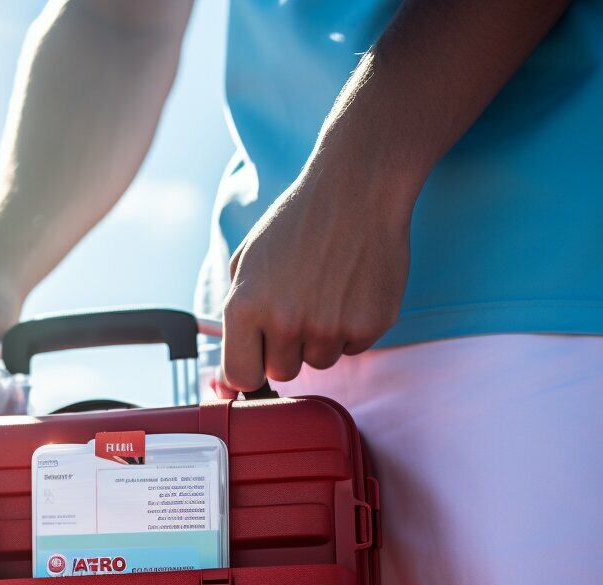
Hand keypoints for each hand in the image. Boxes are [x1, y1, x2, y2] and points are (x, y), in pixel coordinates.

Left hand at [221, 165, 410, 389]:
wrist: (355, 190)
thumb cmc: (297, 220)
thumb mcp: (247, 258)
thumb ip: (237, 309)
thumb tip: (233, 358)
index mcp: (247, 306)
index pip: (240, 376)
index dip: (249, 369)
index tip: (258, 360)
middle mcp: (286, 322)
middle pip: (282, 372)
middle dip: (287, 348)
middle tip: (298, 307)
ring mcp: (330, 326)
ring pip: (320, 360)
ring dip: (321, 337)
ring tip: (325, 291)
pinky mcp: (369, 324)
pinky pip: (354, 347)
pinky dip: (352, 326)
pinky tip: (350, 289)